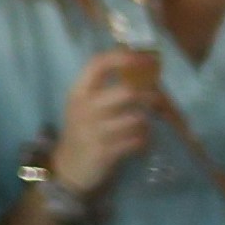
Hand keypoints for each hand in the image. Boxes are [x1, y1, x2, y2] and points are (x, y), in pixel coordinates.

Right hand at [48, 48, 161, 204]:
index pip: (97, 64)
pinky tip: (139, 140)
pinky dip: (144, 140)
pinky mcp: (105, 152)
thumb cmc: (83, 130)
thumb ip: (106, 89)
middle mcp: (84, 109)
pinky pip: (137, 141)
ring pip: (136, 118)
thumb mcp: (85, 106)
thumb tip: (142, 72)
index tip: (144, 58)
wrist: (68, 167)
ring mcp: (94, 131)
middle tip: (156, 99)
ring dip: (146, 121)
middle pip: (126, 92)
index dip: (122, 57)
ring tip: (143, 125)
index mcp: (78, 92)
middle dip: (147, 95)